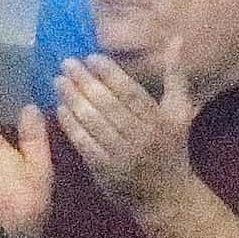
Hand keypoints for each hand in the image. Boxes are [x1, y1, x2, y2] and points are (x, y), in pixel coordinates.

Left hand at [53, 43, 200, 216]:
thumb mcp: (180, 112)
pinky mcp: (105, 171)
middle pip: (108, 105)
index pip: (131, 93)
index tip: (91, 57)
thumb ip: (175, 76)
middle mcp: (141, 136)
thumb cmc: (173, 148)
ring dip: (73, 101)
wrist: (167, 197)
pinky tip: (60, 110)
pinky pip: (85, 145)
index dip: (110, 74)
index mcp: (159, 120)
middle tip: (66, 63)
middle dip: (85, 82)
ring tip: (58, 81)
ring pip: (94, 124)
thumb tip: (176, 40)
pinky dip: (71, 127)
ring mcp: (121, 155)